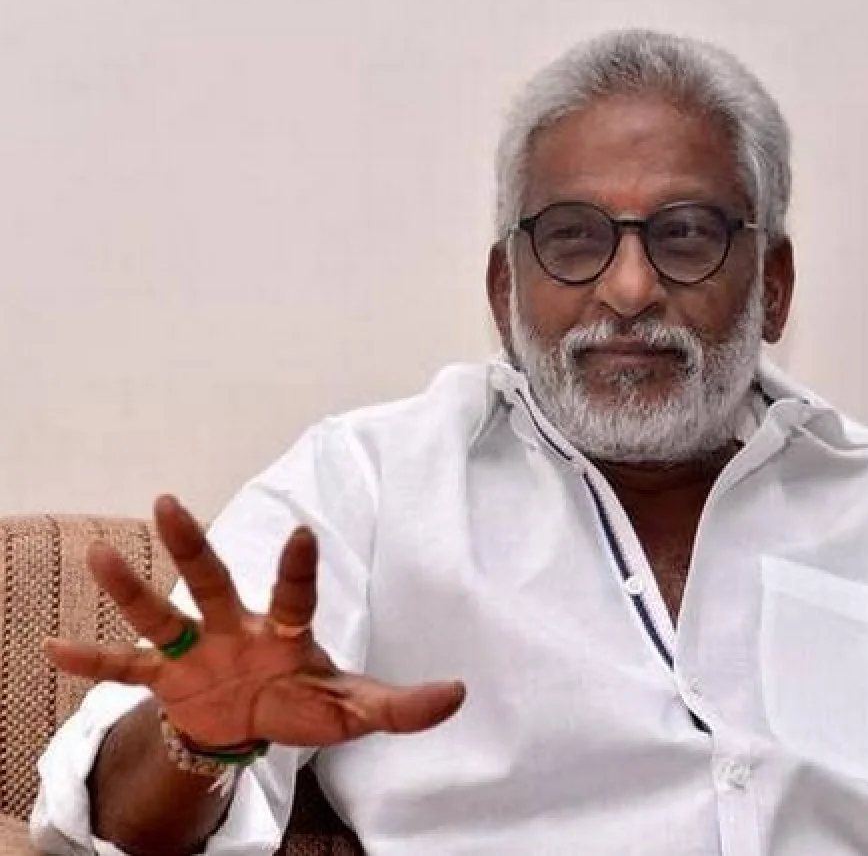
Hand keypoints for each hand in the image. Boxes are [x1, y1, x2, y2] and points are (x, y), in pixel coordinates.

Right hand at [45, 495, 464, 748]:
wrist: (247, 723)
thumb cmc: (302, 702)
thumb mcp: (351, 709)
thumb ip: (400, 706)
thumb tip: (458, 694)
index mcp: (285, 632)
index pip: (294, 594)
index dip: (297, 566)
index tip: (300, 531)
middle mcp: (235, 627)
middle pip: (213, 581)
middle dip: (192, 545)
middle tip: (168, 501)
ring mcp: (194, 650)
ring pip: (160, 613)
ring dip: (131, 589)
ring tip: (101, 553)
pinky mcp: (164, 678)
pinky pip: (123, 669)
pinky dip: (92, 662)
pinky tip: (52, 647)